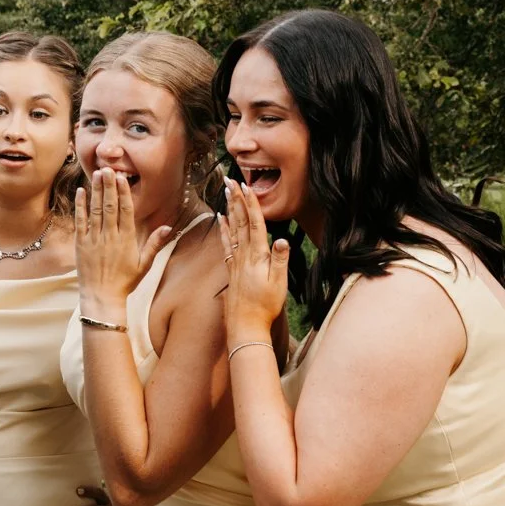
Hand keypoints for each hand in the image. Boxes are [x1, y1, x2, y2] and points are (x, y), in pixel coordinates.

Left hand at [74, 168, 174, 318]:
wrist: (102, 297)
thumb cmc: (125, 282)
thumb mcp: (144, 264)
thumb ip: (155, 244)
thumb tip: (170, 227)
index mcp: (127, 240)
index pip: (126, 211)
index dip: (124, 193)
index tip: (123, 178)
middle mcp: (111, 237)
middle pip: (110, 206)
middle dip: (109, 185)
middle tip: (108, 167)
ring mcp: (95, 239)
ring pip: (95, 210)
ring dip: (96, 190)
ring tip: (97, 173)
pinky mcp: (81, 243)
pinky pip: (81, 221)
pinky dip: (81, 205)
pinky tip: (82, 191)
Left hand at [219, 180, 290, 342]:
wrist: (245, 326)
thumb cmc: (265, 307)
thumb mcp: (278, 284)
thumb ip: (280, 261)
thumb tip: (283, 240)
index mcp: (257, 256)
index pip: (255, 224)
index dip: (251, 204)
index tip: (246, 186)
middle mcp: (244, 255)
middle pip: (240, 221)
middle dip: (236, 199)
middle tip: (230, 180)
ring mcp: (236, 261)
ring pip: (233, 229)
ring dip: (230, 208)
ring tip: (226, 192)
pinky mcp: (231, 268)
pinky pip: (226, 243)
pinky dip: (224, 228)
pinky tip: (221, 218)